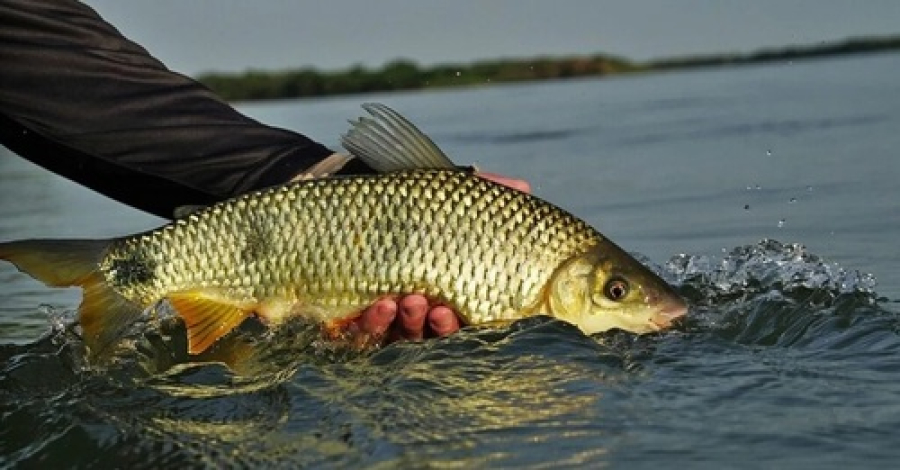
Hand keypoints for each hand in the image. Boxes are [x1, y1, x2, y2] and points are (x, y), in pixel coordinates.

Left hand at [348, 172, 529, 343]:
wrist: (345, 207)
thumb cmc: (404, 207)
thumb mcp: (441, 196)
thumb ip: (482, 194)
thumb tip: (523, 187)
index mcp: (447, 293)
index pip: (462, 318)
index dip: (460, 322)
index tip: (453, 309)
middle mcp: (418, 313)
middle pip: (434, 334)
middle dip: (437, 327)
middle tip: (435, 309)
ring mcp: (385, 320)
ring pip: (401, 338)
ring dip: (408, 324)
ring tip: (407, 301)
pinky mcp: (350, 321)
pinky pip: (363, 334)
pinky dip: (372, 325)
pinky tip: (378, 306)